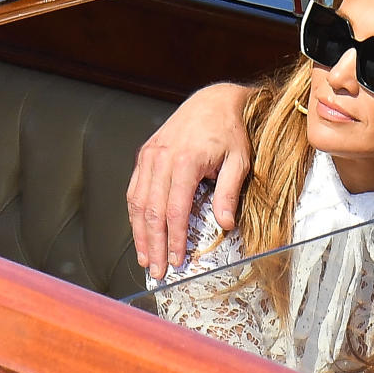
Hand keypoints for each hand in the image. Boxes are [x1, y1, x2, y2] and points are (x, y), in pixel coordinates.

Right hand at [127, 83, 252, 279]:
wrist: (214, 100)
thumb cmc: (230, 130)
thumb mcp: (239, 160)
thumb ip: (228, 192)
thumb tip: (225, 224)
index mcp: (185, 160)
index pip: (175, 210)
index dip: (174, 239)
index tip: (177, 261)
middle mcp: (161, 158)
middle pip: (152, 211)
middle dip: (154, 245)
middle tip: (157, 271)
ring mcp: (149, 155)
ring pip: (137, 202)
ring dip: (139, 234)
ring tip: (145, 258)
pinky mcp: (144, 155)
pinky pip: (134, 189)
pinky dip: (135, 214)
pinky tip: (140, 233)